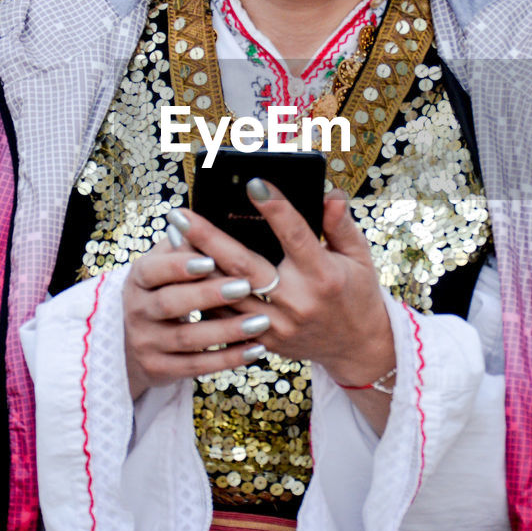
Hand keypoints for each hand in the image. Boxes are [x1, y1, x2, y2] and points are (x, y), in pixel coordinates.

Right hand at [122, 236, 272, 400]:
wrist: (132, 342)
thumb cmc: (161, 289)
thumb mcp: (162, 265)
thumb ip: (181, 244)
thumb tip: (197, 217)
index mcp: (138, 279)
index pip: (153, 270)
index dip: (179, 266)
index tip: (210, 259)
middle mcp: (137, 311)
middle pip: (171, 304)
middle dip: (208, 295)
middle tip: (244, 287)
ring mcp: (146, 343)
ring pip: (188, 338)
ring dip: (227, 330)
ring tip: (261, 321)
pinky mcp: (159, 369)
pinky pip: (196, 366)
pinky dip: (227, 359)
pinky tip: (256, 349)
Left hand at [166, 181, 395, 391]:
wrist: (356, 347)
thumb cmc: (356, 293)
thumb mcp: (359, 256)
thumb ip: (341, 224)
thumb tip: (328, 194)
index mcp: (323, 275)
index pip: (295, 235)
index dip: (275, 208)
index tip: (253, 183)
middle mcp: (297, 302)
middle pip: (244, 267)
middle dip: (208, 238)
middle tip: (181, 214)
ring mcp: (277, 326)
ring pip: (226, 294)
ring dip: (196, 266)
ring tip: (172, 237)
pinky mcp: (263, 341)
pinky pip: (225, 318)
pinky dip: (202, 294)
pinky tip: (182, 272)